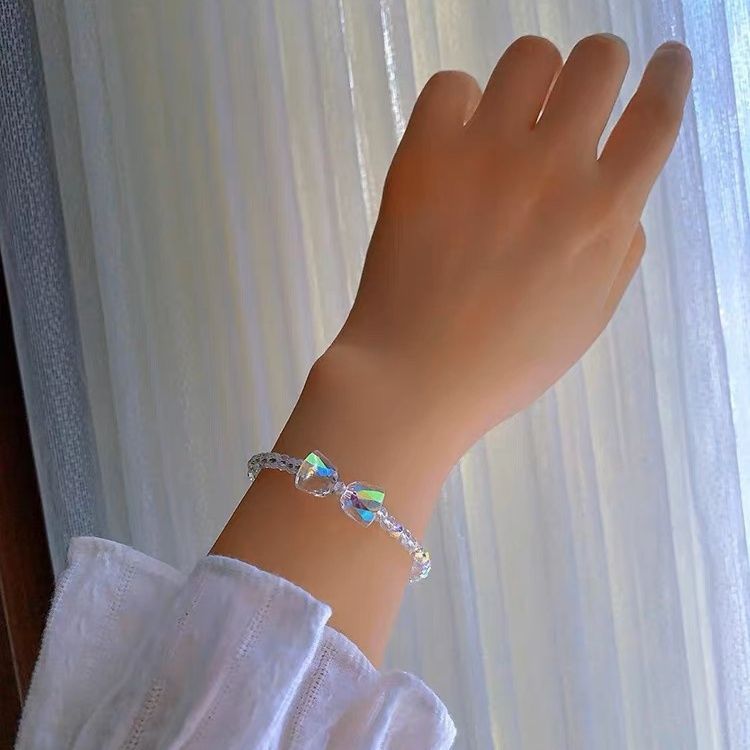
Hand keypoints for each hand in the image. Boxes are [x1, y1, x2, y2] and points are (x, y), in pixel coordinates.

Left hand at [330, 33, 691, 442]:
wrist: (417, 374)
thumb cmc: (506, 360)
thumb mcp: (589, 316)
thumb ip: (619, 249)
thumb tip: (621, 198)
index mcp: (603, 213)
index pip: (657, 113)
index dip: (670, 74)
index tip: (668, 60)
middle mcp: (552, 168)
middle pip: (598, 61)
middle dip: (600, 67)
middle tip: (578, 94)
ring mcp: (484, 155)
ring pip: (529, 57)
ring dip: (533, 79)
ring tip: (512, 118)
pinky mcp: (424, 155)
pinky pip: (450, 85)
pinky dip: (459, 104)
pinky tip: (456, 141)